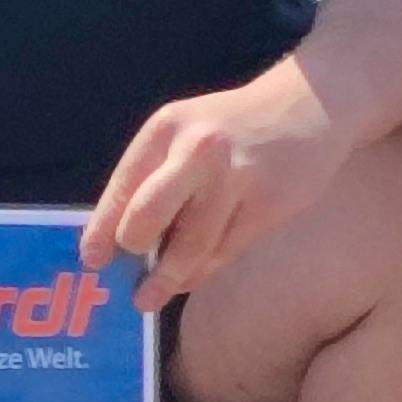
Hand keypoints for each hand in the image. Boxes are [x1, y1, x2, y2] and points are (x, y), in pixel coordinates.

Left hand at [82, 60, 349, 310]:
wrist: (310, 104)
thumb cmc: (233, 127)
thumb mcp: (186, 130)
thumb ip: (157, 175)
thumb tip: (122, 238)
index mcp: (166, 128)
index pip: (123, 186)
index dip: (102, 229)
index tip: (92, 260)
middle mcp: (197, 149)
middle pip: (148, 216)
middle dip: (132, 250)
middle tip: (128, 273)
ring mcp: (235, 178)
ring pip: (190, 245)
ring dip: (167, 279)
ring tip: (150, 297)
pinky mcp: (268, 205)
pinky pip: (225, 251)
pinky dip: (202, 271)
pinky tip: (190, 278)